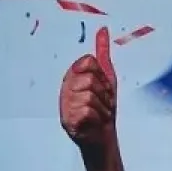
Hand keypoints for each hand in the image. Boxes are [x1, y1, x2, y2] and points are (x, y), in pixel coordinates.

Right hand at [59, 26, 122, 170]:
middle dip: (104, 93)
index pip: (88, 62)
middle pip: (90, 78)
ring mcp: (65, 107)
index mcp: (72, 79)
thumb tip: (103, 30)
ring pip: (89, 95)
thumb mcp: (107, 79)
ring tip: (100, 116)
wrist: (103, 140)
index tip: (104, 88)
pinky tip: (95, 124)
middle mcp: (65, 91)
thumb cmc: (104, 110)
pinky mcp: (68, 122)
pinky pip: (88, 111)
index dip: (102, 75)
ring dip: (103, 108)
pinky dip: (98, 118)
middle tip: (103, 105)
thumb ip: (102, 54)